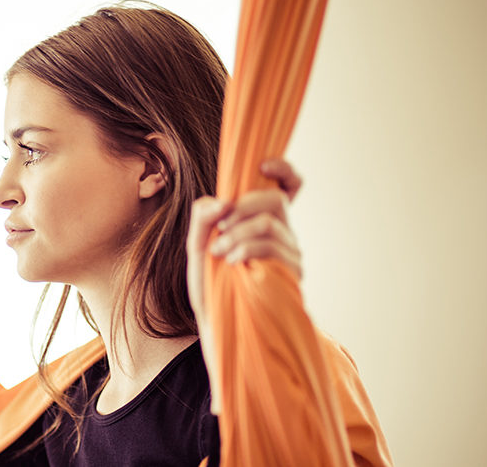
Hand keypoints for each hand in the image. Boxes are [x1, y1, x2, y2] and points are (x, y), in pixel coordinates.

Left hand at [186, 159, 302, 318]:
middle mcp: (283, 232)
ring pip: (269, 222)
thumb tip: (222, 201)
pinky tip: (231, 263)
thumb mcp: (197, 245)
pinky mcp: (289, 272)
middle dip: (243, 206)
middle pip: (275, 198)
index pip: (289, 187)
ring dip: (237, 233)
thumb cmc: (209, 283)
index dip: (283, 169)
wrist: (216, 321)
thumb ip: (202, 217)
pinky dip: (245, 249)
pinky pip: (271, 247)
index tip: (263, 164)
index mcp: (264, 220)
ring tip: (218, 253)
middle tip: (221, 226)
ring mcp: (289, 252)